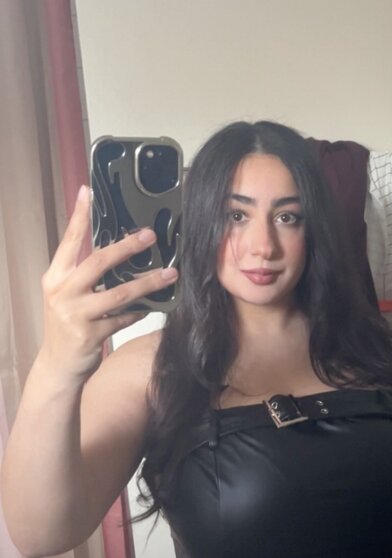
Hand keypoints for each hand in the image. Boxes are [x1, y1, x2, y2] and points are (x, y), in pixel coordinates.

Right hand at [39, 185, 178, 382]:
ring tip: (170, 273)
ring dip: (148, 282)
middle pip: (99, 262)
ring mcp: (76, 314)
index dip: (79, 215)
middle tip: (150, 235)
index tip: (88, 191)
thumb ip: (84, 274)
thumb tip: (120, 250)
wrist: (58, 365)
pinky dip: (140, 311)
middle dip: (127, 247)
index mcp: (55, 277)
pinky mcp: (91, 334)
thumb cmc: (67, 323)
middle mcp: (62, 292)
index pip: (69, 240)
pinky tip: (153, 306)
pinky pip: (124, 318)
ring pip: (119, 293)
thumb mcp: (67, 294)